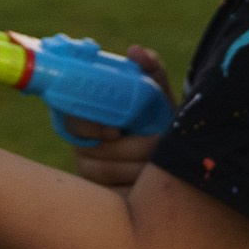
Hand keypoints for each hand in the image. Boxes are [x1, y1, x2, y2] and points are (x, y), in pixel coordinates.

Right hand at [62, 44, 171, 190]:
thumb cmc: (161, 119)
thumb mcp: (158, 95)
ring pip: (107, 174)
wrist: (177, 153)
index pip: (71, 123)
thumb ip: (150, 71)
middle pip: (92, 153)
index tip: (115, 130)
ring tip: (162, 163)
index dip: (89, 127)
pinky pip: (115, 195)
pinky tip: (150, 185)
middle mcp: (84, 148)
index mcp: (88, 120)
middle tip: (156, 143)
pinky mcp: (105, 197)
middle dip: (129, 149)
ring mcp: (91, 175)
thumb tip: (136, 51)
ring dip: (138, 168)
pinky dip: (136, 189)